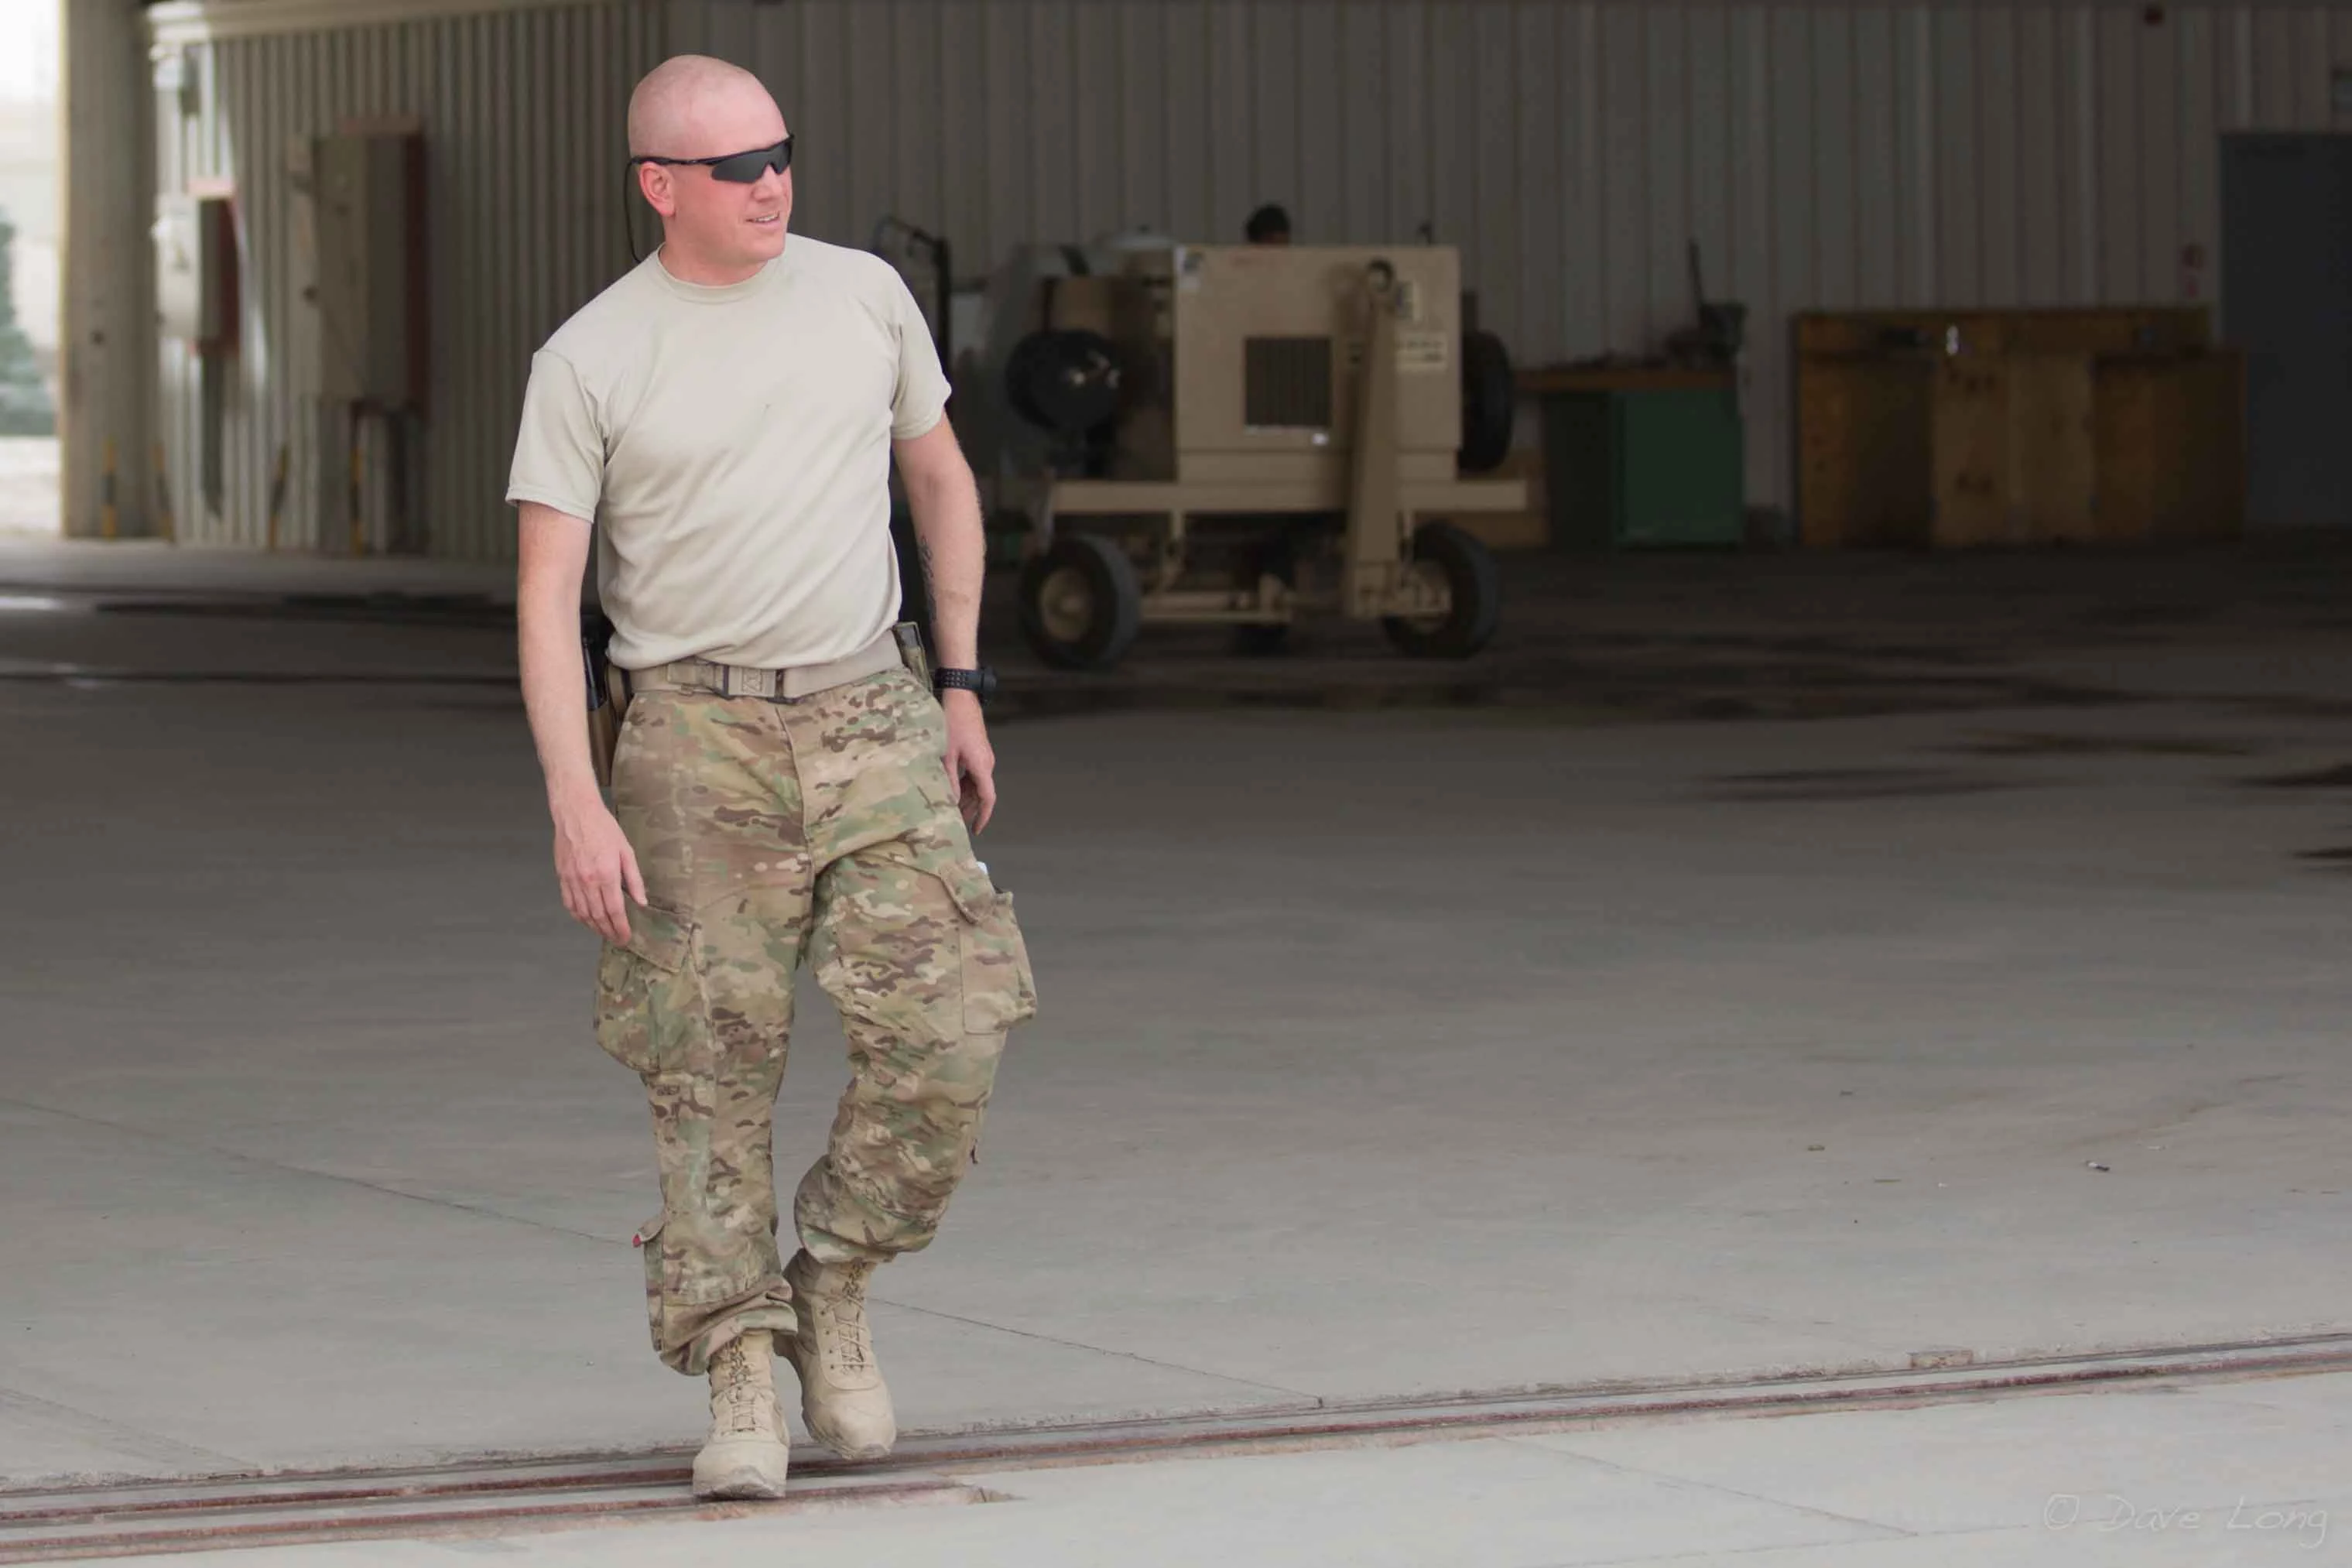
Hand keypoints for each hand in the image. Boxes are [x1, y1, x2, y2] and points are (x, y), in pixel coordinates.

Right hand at [551, 786, 647, 943]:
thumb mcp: (626, 851)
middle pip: (598, 916)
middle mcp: (587, 881)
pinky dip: (577, 916)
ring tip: (604, 933)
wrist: (576, 814)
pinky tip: (585, 920)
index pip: (614, 910)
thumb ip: (634, 879)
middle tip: (617, 940)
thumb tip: (642, 902)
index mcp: (606, 874)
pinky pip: (569, 903)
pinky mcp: (562, 877)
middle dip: (609, 931)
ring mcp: (572, 880)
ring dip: (593, 927)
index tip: (626, 937)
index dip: (621, 927)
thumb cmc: (604, 829)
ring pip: (582, 913)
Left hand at [940, 689, 997, 834]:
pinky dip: (965, 784)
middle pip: (982, 793)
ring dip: (967, 797)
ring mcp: (983, 756)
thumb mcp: (946, 755)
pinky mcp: (977, 750)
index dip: (983, 816)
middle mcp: (987, 763)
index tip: (976, 830)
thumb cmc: (952, 722)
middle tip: (957, 824)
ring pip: (977, 783)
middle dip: (971, 810)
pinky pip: (974, 773)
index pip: (988, 798)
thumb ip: (948, 780)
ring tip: (952, 809)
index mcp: (982, 766)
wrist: (961, 697)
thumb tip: (949, 801)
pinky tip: (952, 789)